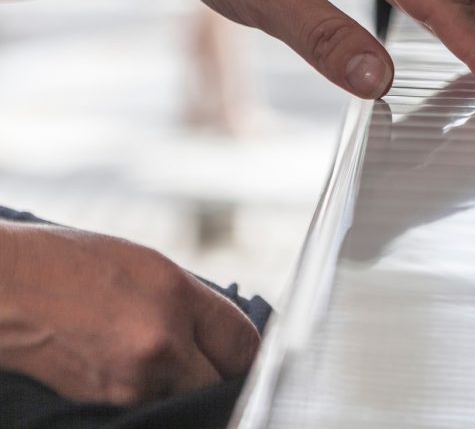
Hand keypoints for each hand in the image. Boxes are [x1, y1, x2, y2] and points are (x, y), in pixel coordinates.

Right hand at [0, 223, 258, 404]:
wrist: (3, 290)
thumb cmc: (67, 266)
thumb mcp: (145, 266)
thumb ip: (190, 302)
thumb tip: (223, 336)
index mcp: (176, 295)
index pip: (244, 342)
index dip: (250, 354)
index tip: (247, 359)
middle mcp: (161, 341)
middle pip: (223, 381)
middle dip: (222, 376)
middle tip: (215, 370)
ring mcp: (132, 380)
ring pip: (188, 399)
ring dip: (186, 390)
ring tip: (167, 367)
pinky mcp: (105, 405)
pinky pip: (152, 408)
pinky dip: (154, 398)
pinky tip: (142, 379)